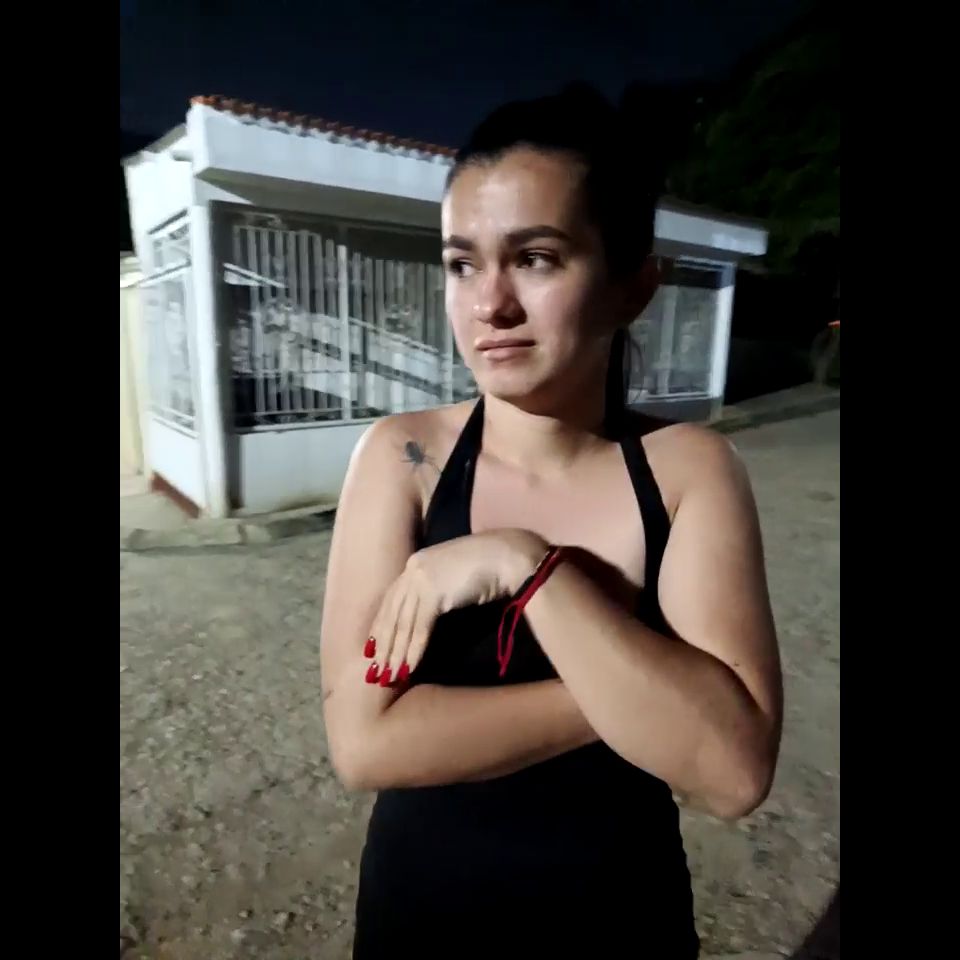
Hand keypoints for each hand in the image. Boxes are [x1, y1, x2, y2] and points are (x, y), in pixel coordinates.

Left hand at [364, 529, 546, 686]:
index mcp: (415, 562)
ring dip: (395, 654)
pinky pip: (420, 628)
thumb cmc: (486, 565)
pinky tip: (408, 668)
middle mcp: (413, 568)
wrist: (507, 555)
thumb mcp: (451, 575)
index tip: (372, 649)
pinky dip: (414, 651)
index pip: (390, 600)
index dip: (380, 626)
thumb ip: (433, 589)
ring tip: (389, 676)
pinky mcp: (434, 592)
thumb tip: (423, 614)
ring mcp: (422, 578)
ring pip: (403, 624)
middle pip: (391, 614)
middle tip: (375, 672)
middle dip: (383, 646)